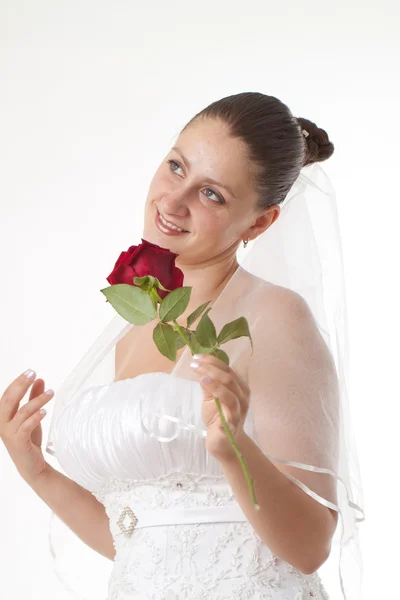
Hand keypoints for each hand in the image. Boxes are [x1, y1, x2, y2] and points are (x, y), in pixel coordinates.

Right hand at [0, 370, 53, 484]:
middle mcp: (2, 424)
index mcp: (3, 416)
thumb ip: (33, 398)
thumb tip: (39, 379)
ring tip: (51, 393)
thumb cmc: (29, 440)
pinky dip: (35, 417)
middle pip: (9, 400)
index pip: (7, 395)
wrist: (32, 466)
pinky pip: (25, 426)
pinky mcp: (18, 442)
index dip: (18, 382)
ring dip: (37, 400)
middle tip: (33, 374)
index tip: (31, 371)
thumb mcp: (32, 416)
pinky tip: (44, 411)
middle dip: (21, 385)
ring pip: (21, 412)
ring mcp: (9, 434)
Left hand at [190, 354, 249, 460]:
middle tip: (194, 363)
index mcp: (238, 387)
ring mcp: (239, 410)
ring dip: (215, 380)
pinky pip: (229, 410)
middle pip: (229, 377)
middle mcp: (242, 396)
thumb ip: (207, 383)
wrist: (223, 443)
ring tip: (200, 375)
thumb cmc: (218, 418)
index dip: (212, 360)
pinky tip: (207, 389)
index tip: (196, 356)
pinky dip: (218, 395)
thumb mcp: (210, 398)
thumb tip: (198, 365)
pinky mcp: (233, 423)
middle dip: (211, 368)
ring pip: (231, 391)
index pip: (227, 369)